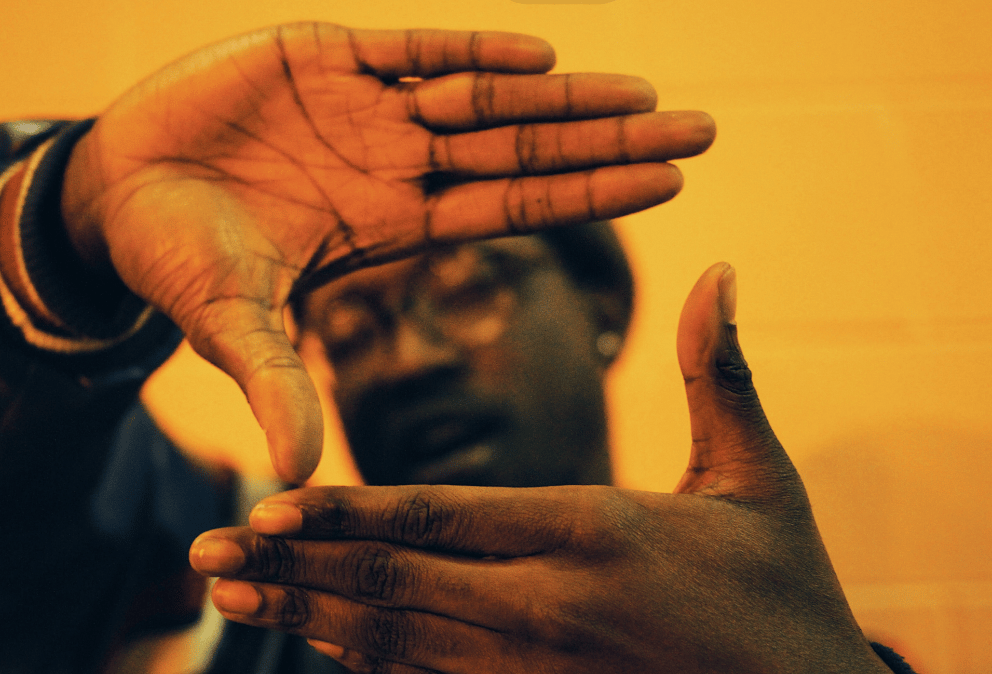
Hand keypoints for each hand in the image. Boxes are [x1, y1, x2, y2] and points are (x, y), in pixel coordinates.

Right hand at [60, 22, 715, 481]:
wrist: (113, 192)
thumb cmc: (176, 261)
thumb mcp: (231, 325)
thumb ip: (274, 383)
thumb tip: (298, 473)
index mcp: (391, 223)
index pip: (513, 207)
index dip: (589, 194)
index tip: (669, 184)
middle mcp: (395, 161)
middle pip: (523, 148)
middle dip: (609, 138)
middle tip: (700, 129)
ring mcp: (366, 106)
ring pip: (485, 95)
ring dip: (562, 94)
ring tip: (644, 93)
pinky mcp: (322, 54)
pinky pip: (412, 46)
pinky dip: (471, 51)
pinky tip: (540, 55)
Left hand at [190, 264, 889, 673]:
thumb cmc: (785, 593)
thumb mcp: (759, 478)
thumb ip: (719, 375)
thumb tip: (722, 270)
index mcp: (593, 533)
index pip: (439, 519)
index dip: (344, 513)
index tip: (264, 503)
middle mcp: (548, 608)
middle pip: (393, 584)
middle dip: (292, 568)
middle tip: (206, 553)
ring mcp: (538, 673)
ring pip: (395, 643)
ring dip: (307, 618)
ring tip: (231, 597)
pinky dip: (365, 661)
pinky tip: (314, 641)